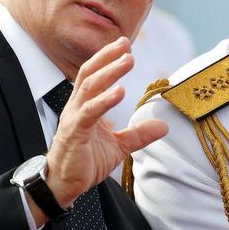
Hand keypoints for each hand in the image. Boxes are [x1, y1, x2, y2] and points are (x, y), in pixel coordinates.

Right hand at [45, 36, 167, 207]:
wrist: (64, 185)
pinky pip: (89, 112)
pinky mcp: (74, 133)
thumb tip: (164, 126)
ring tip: (127, 60)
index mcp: (84, 106)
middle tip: (126, 44)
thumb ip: (139, 134)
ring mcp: (74, 118)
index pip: (94, 74)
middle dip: (108, 57)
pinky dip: (104, 100)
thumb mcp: (119, 146)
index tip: (125, 44)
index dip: (107, 58)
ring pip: (90, 87)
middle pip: (90, 73)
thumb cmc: (85, 161)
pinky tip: (119, 91)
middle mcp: (76, 107)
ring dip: (109, 71)